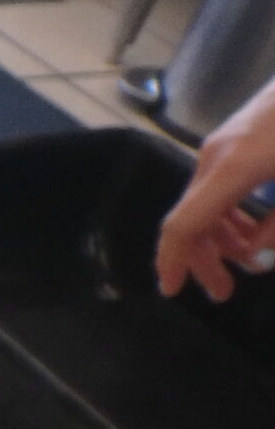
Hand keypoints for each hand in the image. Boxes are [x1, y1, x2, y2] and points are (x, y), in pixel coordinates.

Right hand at [159, 74, 274, 300]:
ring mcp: (224, 143)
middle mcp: (216, 156)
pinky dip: (228, 214)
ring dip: (219, 238)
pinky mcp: (238, 136)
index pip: (184, 224)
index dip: (174, 262)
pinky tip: (251, 225)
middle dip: (204, 259)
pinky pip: (218, 185)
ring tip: (247, 260)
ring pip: (204, 202)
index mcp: (232, 168)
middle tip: (225, 292)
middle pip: (191, 217)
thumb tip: (256, 258)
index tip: (173, 292)